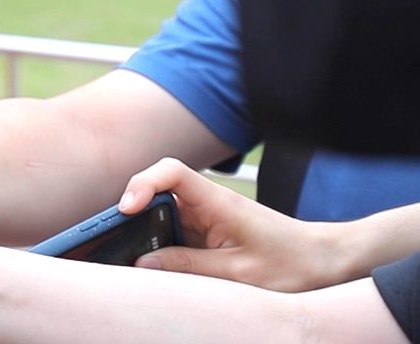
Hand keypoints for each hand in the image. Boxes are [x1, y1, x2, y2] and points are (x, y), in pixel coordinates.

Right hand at [118, 157, 336, 291]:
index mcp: (218, 202)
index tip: (125, 210)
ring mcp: (209, 215)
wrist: (326, 260)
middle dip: (134, 215)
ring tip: (138, 258)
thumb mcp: (240, 274)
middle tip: (119, 243)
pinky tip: (161, 265)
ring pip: (164, 215)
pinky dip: (164, 245)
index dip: (141, 184)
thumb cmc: (293, 263)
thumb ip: (190, 268)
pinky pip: (177, 231)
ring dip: (148, 233)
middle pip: (158, 193)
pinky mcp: (211, 229)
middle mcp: (209, 203)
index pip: (170, 172)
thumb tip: (143, 263)